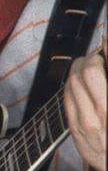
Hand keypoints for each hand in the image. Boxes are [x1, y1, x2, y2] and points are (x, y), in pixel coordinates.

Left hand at [64, 47, 106, 170]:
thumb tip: (106, 57)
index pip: (102, 71)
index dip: (107, 48)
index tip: (106, 40)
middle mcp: (103, 113)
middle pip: (88, 71)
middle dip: (91, 58)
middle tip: (97, 56)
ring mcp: (86, 123)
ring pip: (73, 83)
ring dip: (78, 69)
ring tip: (86, 66)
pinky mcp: (75, 130)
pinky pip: (66, 99)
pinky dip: (71, 85)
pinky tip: (77, 84)